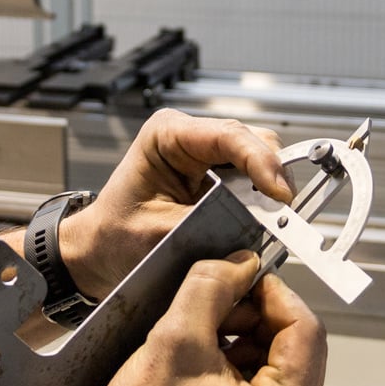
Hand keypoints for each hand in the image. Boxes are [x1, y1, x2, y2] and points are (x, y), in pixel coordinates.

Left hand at [64, 109, 291, 300]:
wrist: (100, 251)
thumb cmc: (114, 236)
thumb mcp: (158, 232)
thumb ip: (206, 222)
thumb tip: (252, 223)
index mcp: (166, 134)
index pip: (228, 135)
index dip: (261, 161)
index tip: (279, 192)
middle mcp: (188, 135)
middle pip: (251, 141)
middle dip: (271, 175)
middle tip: (284, 212)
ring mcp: (204, 152)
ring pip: (258, 156)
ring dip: (269, 186)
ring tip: (275, 217)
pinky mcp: (215, 173)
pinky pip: (251, 176)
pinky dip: (263, 195)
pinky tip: (265, 215)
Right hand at [79, 250, 326, 385]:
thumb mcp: (176, 339)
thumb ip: (212, 287)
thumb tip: (238, 265)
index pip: (305, 328)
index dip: (272, 292)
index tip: (242, 276)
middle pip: (294, 348)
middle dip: (254, 317)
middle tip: (216, 304)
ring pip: (275, 367)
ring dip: (242, 339)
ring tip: (200, 335)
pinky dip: (234, 367)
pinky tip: (200, 361)